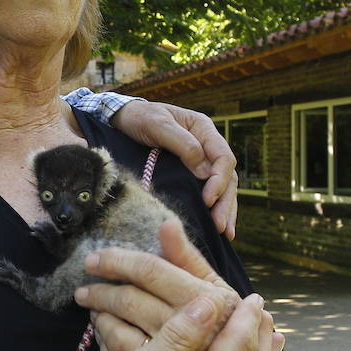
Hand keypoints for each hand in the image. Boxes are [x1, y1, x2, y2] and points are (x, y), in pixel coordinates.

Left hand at [74, 220, 238, 350]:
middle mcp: (192, 329)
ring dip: (99, 314)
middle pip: (131, 300)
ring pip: (119, 329)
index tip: (95, 259)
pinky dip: (103, 337)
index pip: (151, 270)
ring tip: (91, 305)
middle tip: (83, 288)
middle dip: (101, 290)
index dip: (118, 260)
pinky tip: (101, 328)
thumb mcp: (210, 287)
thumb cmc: (216, 320)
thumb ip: (186, 257)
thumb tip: (167, 223)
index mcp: (207, 298)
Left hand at [110, 101, 237, 237]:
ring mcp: (201, 159)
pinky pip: (208, 190)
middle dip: (225, 202)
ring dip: (225, 209)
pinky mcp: (190, 172)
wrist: (123, 118)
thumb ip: (182, 144)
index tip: (208, 200)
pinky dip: (214, 207)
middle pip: (227, 175)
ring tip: (225, 233)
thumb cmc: (139, 117)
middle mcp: (207, 145)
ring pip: (222, 186)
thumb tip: (206, 173)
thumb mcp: (157, 125)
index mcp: (203, 129)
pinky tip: (215, 225)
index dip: (219, 180)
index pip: (223, 157)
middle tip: (220, 226)